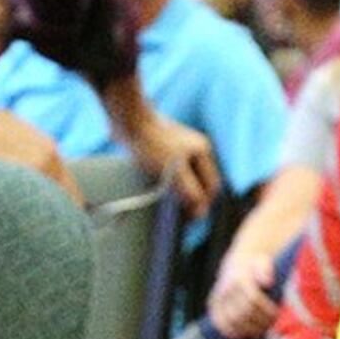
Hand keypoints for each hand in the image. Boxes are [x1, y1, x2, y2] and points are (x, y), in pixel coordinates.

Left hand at [105, 87, 221, 216]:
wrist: (127, 118)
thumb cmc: (151, 143)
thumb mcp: (174, 172)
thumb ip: (190, 193)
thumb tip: (201, 213)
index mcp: (203, 152)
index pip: (211, 186)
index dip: (203, 205)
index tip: (190, 221)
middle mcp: (194, 150)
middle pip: (199, 183)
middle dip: (190, 200)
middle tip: (177, 218)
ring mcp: (177, 149)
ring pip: (183, 179)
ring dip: (176, 193)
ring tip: (165, 207)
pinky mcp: (160, 149)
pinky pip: (168, 173)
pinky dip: (164, 184)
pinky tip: (154, 191)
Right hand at [208, 246, 281, 338]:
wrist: (238, 263)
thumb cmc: (256, 267)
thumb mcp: (263, 262)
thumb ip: (266, 270)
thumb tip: (268, 282)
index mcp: (240, 278)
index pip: (254, 298)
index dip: (266, 309)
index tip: (276, 314)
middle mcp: (227, 288)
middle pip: (245, 312)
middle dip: (260, 321)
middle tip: (270, 325)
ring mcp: (219, 298)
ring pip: (234, 320)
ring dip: (249, 329)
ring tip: (260, 332)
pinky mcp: (214, 306)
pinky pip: (221, 323)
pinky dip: (233, 333)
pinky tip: (244, 336)